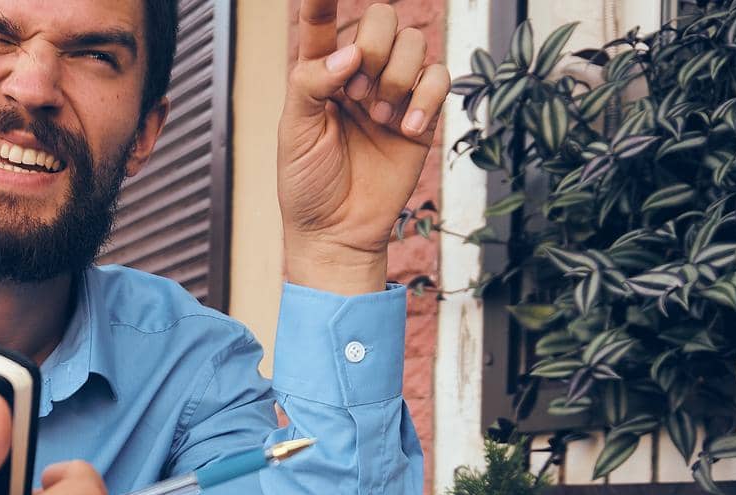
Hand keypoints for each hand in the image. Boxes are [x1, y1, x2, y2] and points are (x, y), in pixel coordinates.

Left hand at [279, 0, 451, 293]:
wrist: (337, 231)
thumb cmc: (308, 183)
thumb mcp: (295, 131)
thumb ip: (312, 82)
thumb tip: (350, 51)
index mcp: (320, 71)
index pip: (321, 22)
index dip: (322, 0)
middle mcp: (359, 73)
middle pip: (384, 18)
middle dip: (376, 47)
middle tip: (357, 93)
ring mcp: (393, 91)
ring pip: (415, 43)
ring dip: (397, 77)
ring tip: (377, 117)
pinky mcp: (421, 114)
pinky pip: (440, 77)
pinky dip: (426, 98)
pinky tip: (406, 127)